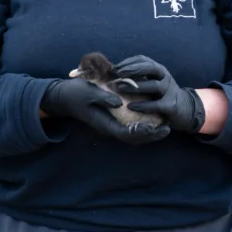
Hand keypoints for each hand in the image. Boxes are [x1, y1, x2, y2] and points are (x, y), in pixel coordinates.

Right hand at [40, 78, 170, 143]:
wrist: (64, 96)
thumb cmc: (75, 93)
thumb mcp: (87, 93)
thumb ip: (103, 98)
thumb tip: (119, 103)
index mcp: (104, 124)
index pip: (127, 134)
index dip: (143, 133)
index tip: (156, 127)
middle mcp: (109, 127)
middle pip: (133, 138)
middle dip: (151, 135)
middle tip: (168, 129)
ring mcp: (111, 123)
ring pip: (133, 134)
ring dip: (149, 131)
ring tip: (165, 125)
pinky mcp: (113, 118)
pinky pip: (130, 125)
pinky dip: (142, 124)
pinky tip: (153, 117)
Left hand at [113, 56, 205, 132]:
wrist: (185, 109)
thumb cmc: (162, 95)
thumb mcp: (153, 81)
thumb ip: (139, 77)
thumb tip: (116, 73)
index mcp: (159, 70)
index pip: (144, 60)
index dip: (129, 62)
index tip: (115, 68)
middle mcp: (165, 77)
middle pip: (151, 68)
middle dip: (133, 69)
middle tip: (118, 73)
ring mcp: (170, 90)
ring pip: (154, 85)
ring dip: (136, 86)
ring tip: (120, 88)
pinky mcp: (171, 105)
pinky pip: (156, 104)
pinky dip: (143, 105)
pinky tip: (130, 106)